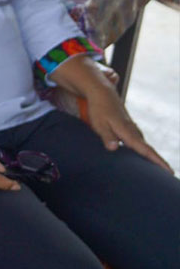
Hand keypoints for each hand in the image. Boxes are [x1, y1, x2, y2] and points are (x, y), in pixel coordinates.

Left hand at [52, 57, 170, 171]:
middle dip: (158, 162)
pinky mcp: (128, 128)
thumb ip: (107, 137)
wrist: (102, 93)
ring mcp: (132, 129)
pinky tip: (143, 156)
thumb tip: (114, 148)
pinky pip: (139, 141)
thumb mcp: (99, 124)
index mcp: (128, 132)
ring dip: (152, 157)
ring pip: (144, 146)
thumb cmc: (99, 109)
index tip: (169, 171)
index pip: (145, 150)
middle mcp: (133, 131)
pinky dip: (144, 150)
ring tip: (160, 169)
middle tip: (169, 174)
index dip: (157, 161)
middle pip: (148, 150)